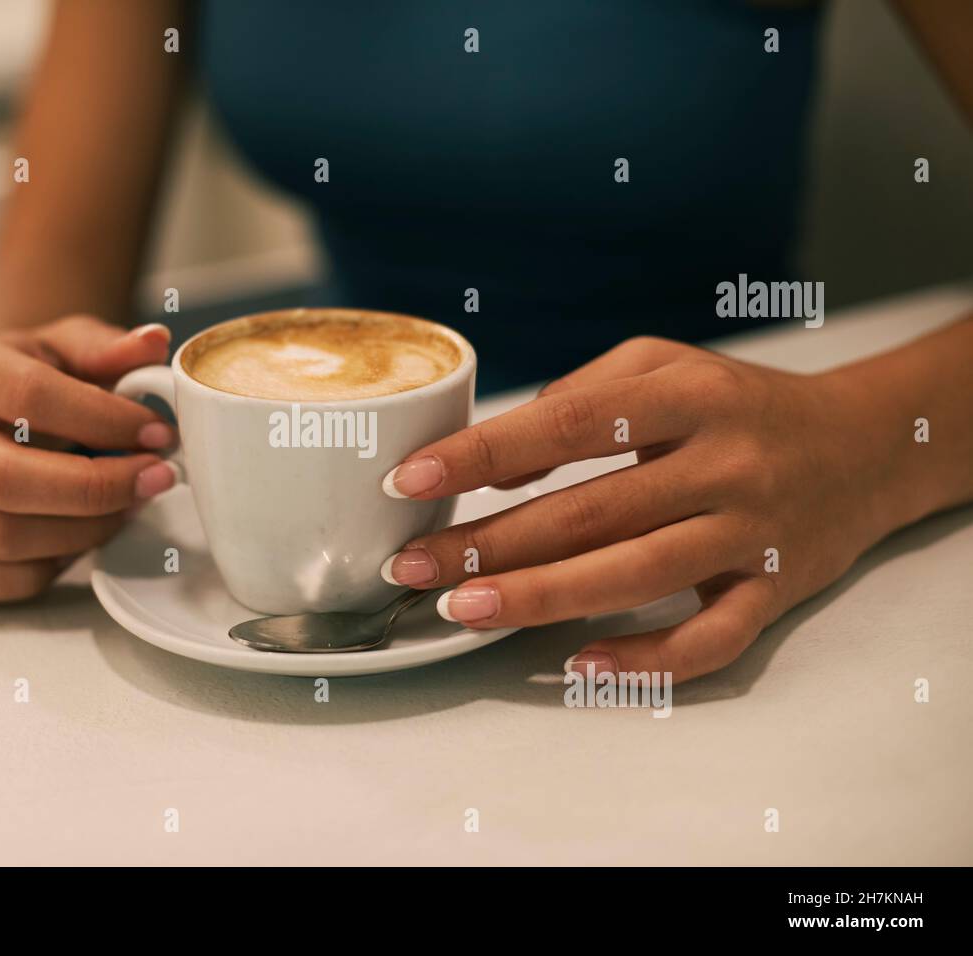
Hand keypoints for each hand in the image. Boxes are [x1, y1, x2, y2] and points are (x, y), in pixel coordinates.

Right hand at [0, 316, 175, 601]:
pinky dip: (37, 573)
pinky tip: (74, 543)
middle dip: (97, 489)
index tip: (159, 435)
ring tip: (125, 509)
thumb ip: (108, 348)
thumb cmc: (32, 383)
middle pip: (6, 479)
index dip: (105, 420)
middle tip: (155, 481)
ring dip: (81, 532)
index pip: (30, 396)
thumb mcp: (67, 349)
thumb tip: (153, 343)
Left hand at [379, 336, 908, 683]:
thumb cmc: (738, 404)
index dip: (482, 453)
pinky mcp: (775, 590)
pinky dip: (645, 658)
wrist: (865, 446)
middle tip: (412, 567)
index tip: (409, 478)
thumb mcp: (665, 365)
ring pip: (634, 575)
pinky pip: (708, 638)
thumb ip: (580, 396)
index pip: (566, 424)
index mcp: (687, 395)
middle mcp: (722, 462)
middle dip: (488, 542)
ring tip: (462, 610)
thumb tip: (499, 461)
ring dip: (539, 598)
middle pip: (589, 512)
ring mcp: (751, 531)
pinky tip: (578, 665)